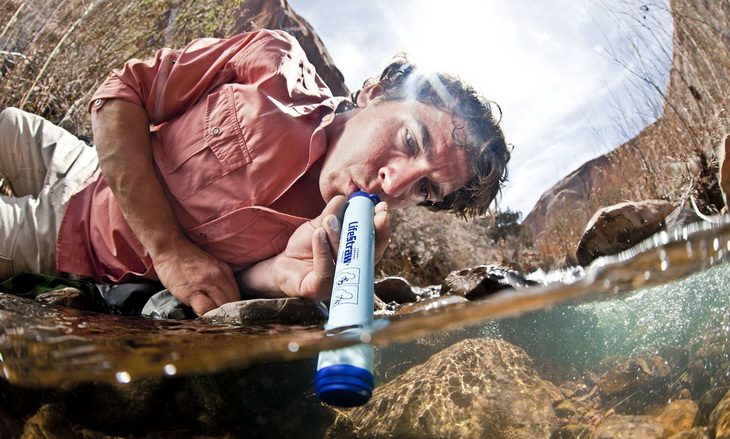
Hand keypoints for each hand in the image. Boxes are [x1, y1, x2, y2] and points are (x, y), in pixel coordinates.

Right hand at [152, 239, 240, 315]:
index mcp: (226, 272)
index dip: (234, 309)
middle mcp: (219, 277)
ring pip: (222, 308)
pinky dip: (206, 316)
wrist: (169, 247)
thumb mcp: (211, 267)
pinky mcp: (192, 292)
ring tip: (212, 321)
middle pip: (232, 303)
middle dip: (228, 315)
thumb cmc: (187, 259)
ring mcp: (206, 284)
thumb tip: (224, 302)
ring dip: (217, 317)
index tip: (228, 315)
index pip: (237, 296)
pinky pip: (205, 309)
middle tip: (221, 321)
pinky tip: (201, 317)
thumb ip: (219, 282)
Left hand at [270, 195, 390, 299]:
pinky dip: (323, 250)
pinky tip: (318, 234)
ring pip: (345, 259)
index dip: (381, 227)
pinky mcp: (320, 289)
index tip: (382, 209)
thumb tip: (344, 198)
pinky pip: (325, 270)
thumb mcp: (320, 224)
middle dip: (373, 232)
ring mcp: (337, 282)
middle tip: (374, 214)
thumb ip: (332, 212)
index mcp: (357, 254)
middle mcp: (352, 270)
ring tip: (329, 219)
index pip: (375, 242)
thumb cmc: (306, 246)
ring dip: (338, 236)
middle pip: (370, 255)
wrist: (283, 263)